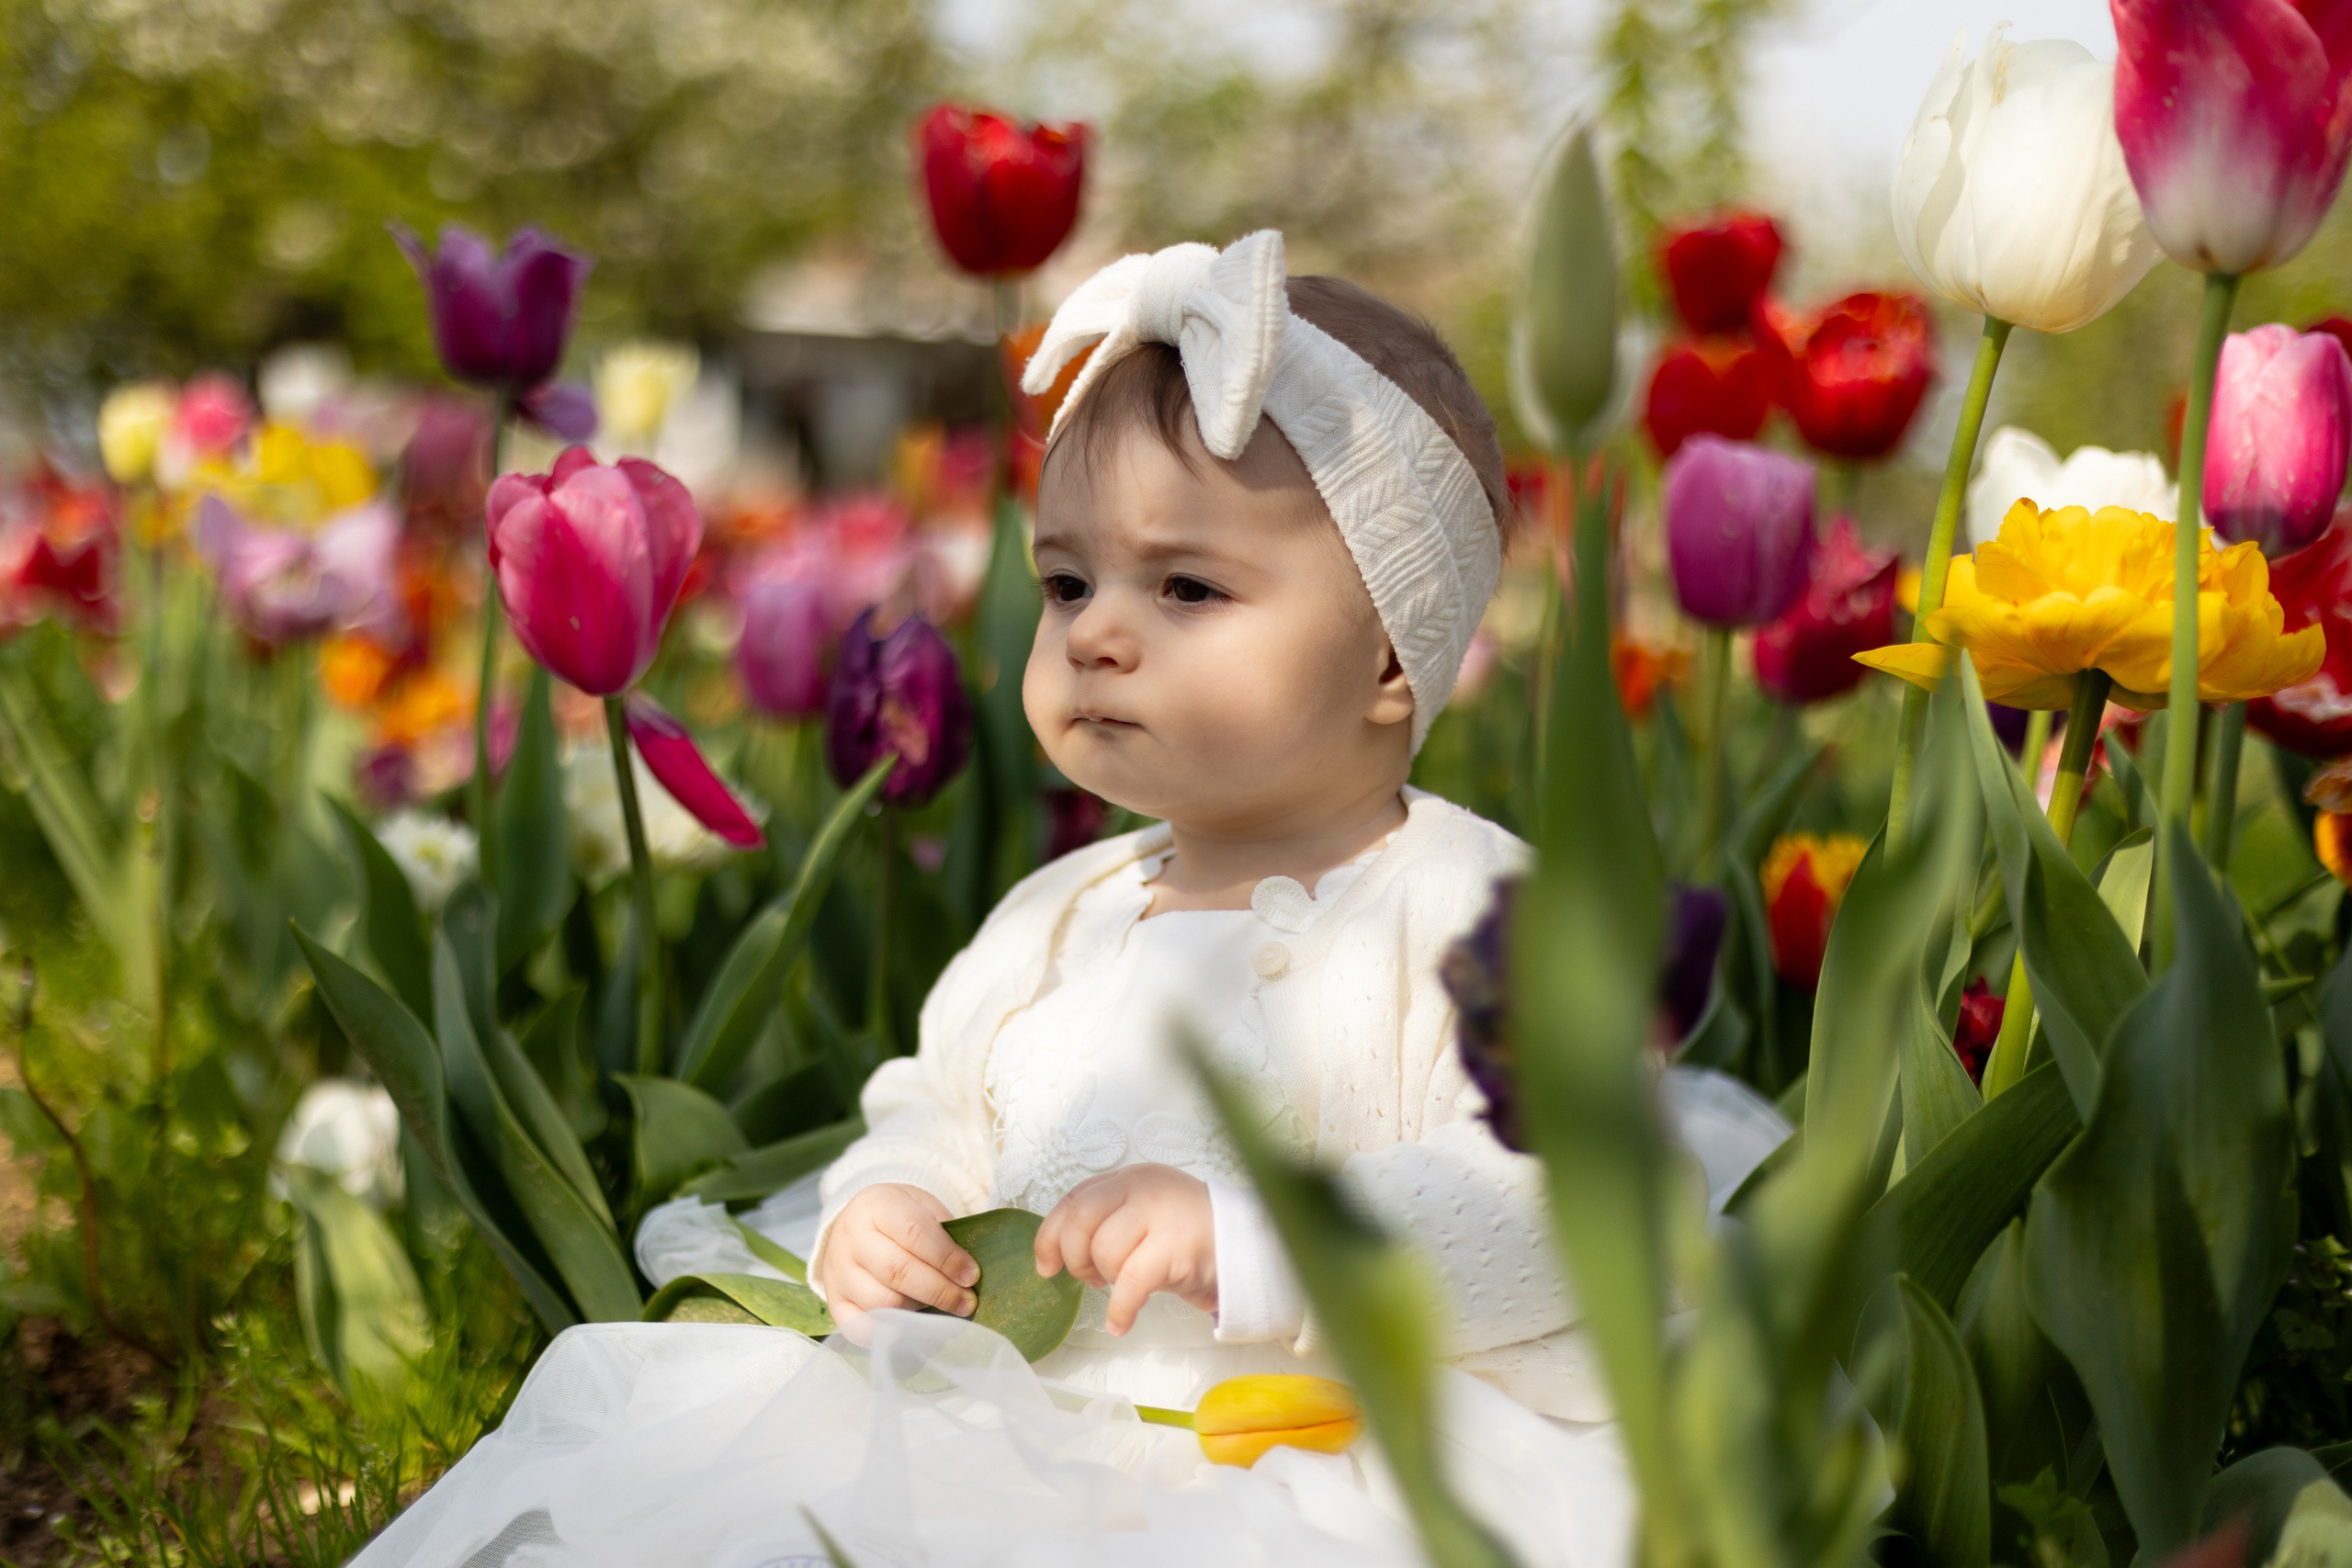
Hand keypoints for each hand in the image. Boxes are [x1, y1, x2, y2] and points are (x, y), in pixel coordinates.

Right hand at [818, 1184, 978, 1330]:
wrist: (858, 1223)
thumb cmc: (901, 1218)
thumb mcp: (923, 1209)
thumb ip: (946, 1236)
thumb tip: (970, 1276)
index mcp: (877, 1206)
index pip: (914, 1232)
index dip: (947, 1258)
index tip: (971, 1275)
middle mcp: (851, 1238)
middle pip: (897, 1271)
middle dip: (939, 1291)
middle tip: (966, 1301)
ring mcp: (838, 1272)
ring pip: (880, 1302)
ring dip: (918, 1312)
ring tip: (940, 1310)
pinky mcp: (834, 1301)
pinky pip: (858, 1328)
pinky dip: (889, 1334)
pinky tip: (912, 1329)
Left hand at [1034, 1164, 1216, 1334]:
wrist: (1248, 1247)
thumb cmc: (1188, 1236)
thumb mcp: (1144, 1216)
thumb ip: (1106, 1221)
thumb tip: (1055, 1253)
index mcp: (1130, 1178)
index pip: (1075, 1199)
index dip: (1051, 1235)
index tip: (1046, 1265)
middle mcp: (1144, 1187)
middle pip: (1081, 1219)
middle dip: (1074, 1257)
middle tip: (1091, 1278)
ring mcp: (1162, 1214)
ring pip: (1104, 1250)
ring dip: (1105, 1279)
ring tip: (1121, 1287)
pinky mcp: (1176, 1247)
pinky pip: (1131, 1283)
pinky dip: (1119, 1309)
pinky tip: (1120, 1323)